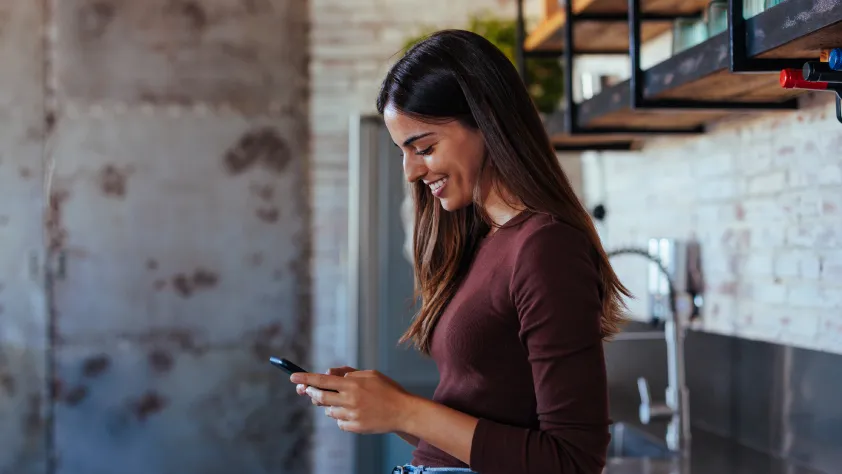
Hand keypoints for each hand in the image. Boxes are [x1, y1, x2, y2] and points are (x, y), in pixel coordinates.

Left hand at [290, 370, 415, 434]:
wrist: (403, 411)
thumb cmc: (387, 390)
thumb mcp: (369, 374)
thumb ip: (348, 373)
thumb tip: (328, 374)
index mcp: (352, 384)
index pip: (322, 380)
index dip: (305, 378)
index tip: (293, 377)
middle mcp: (349, 399)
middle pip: (320, 397)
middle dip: (311, 393)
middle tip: (309, 391)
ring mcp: (351, 415)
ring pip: (328, 411)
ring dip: (330, 406)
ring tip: (346, 402)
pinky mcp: (355, 427)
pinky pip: (339, 422)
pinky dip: (342, 417)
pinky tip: (355, 413)